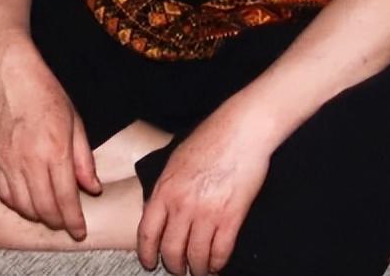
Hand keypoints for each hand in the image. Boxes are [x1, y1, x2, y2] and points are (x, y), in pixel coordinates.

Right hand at [0, 36, 100, 239]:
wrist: (11, 76)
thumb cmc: (47, 94)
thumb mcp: (75, 121)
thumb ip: (83, 159)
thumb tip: (92, 188)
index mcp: (55, 149)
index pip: (66, 198)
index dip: (74, 220)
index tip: (80, 231)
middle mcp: (30, 160)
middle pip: (44, 209)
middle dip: (58, 223)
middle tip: (67, 224)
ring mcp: (8, 162)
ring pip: (23, 207)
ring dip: (38, 216)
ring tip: (50, 214)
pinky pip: (4, 195)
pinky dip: (18, 206)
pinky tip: (28, 202)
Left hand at [136, 110, 270, 275]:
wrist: (242, 129)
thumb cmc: (211, 137)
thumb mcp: (177, 159)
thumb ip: (167, 186)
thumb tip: (160, 208)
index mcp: (165, 189)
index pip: (147, 233)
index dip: (147, 254)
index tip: (150, 263)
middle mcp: (182, 205)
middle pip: (171, 251)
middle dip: (174, 266)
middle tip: (179, 270)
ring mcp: (207, 213)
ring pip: (196, 256)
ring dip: (197, 268)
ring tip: (200, 270)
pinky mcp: (231, 217)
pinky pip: (220, 252)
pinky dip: (218, 263)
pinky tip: (217, 264)